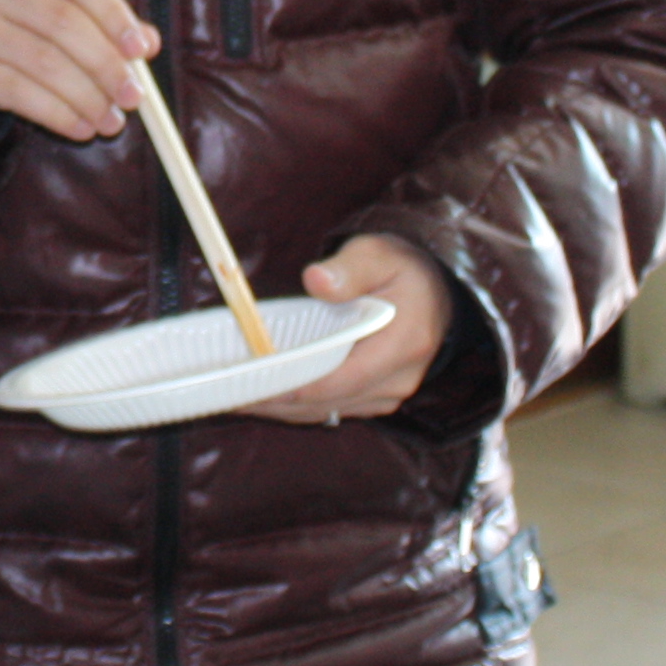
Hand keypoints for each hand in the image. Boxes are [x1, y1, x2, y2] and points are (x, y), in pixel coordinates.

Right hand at [0, 0, 156, 141]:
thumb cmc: (3, 36)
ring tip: (110, 120)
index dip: (114, 12)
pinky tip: (79, 127)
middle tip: (134, 97)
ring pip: (46, 63)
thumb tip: (147, 44)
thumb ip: (94, 21)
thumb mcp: (42, 15)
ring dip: (88, 97)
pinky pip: (22, 94)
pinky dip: (59, 114)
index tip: (143, 49)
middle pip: (63, 22)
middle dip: (107, 65)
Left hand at [233, 236, 451, 424]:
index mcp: (403, 342)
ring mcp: (388, 394)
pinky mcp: (376, 399)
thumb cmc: (401, 271)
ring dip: (283, 408)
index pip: (343, 376)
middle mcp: (398, 378)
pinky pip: (333, 409)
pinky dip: (297, 406)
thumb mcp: (379, 255)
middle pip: (329, 400)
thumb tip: (317, 280)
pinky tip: (264, 398)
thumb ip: (349, 268)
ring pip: (328, 410)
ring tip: (237, 397)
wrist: (434, 297)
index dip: (296, 384)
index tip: (255, 382)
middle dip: (278, 399)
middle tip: (230, 391)